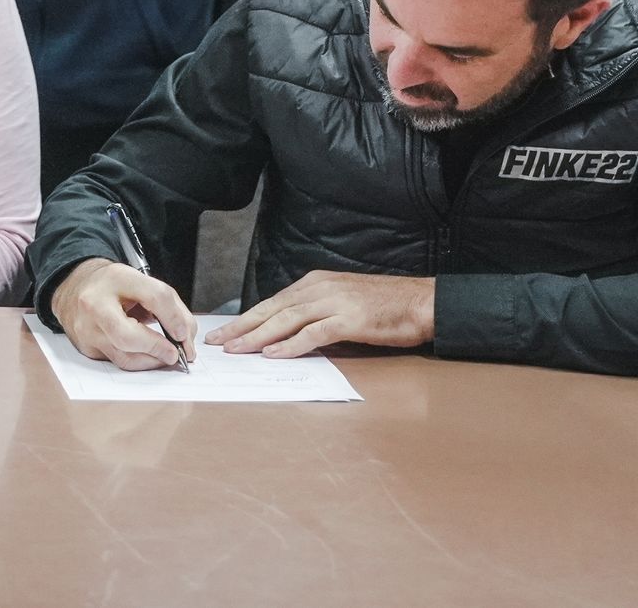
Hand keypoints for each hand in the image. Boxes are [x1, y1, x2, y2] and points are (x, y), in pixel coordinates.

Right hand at [49, 257, 197, 370]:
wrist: (75, 288)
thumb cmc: (113, 286)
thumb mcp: (140, 282)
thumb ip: (168, 305)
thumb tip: (186, 336)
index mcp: (116, 279)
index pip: (153, 297)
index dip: (174, 318)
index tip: (184, 333)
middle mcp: (96, 304)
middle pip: (128, 336)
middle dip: (157, 349)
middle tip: (175, 354)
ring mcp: (87, 330)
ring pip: (123, 356)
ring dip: (152, 361)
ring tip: (166, 357)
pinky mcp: (87, 348)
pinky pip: (118, 362)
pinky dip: (139, 362)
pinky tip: (149, 357)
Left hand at [205, 271, 433, 357]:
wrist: (420, 302)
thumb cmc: (385, 306)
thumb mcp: (343, 301)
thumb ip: (316, 312)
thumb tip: (288, 332)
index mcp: (316, 283)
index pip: (273, 302)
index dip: (246, 318)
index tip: (224, 331)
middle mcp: (320, 288)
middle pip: (272, 309)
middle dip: (242, 326)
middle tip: (216, 342)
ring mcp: (334, 302)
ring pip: (286, 320)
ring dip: (257, 336)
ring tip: (236, 349)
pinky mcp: (349, 320)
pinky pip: (313, 334)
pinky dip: (290, 345)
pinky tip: (273, 354)